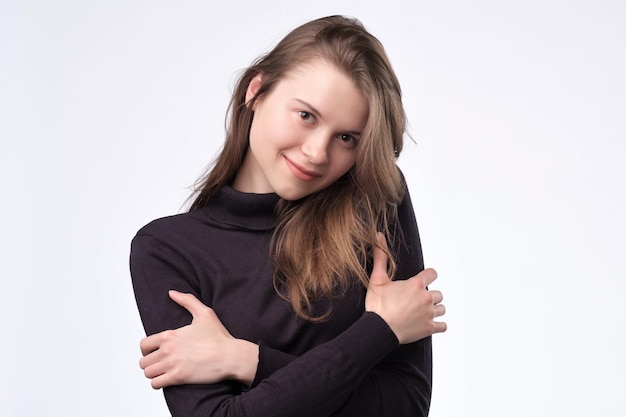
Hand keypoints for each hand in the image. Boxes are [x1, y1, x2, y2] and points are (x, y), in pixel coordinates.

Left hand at [139, 290, 258, 388]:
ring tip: (162, 372)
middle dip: (150, 363)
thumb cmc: (219, 337)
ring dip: (153, 373)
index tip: (153, 352)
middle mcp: (168, 350)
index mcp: (170, 335)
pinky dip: (158, 383)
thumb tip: (172, 293)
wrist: (229, 356)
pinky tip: (166, 380)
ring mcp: (172, 364)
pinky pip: (156, 384)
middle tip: (159, 364)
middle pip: (144, 361)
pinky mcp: (178, 378)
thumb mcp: (204, 313)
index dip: (147, 349)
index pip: (144, 345)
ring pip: (148, 373)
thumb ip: (187, 301)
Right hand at [365, 233, 446, 343]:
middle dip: (430, 296)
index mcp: (416, 285)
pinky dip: (438, 325)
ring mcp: (429, 314)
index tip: (423, 280)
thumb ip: (381, 257)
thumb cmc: (377, 306)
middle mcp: (426, 298)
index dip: (428, 276)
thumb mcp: (377, 279)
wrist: (378, 329)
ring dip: (435, 309)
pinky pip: (443, 325)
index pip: (433, 274)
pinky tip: (429, 324)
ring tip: (422, 312)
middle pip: (438, 294)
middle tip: (417, 300)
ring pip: (442, 308)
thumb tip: (379, 237)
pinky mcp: (429, 328)